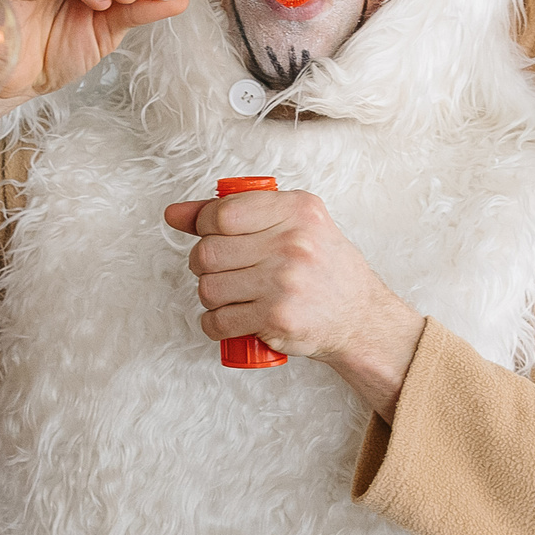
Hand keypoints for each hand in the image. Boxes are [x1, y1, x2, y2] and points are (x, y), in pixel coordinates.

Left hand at [161, 189, 425, 416]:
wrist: (359, 317)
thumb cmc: (323, 268)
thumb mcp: (293, 225)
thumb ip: (235, 212)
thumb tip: (174, 214)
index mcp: (297, 210)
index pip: (222, 212)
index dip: (203, 225)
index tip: (210, 235)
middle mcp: (292, 242)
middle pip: (208, 252)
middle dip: (203, 265)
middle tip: (222, 271)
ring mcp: (284, 282)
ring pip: (208, 288)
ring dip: (210, 296)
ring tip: (231, 295)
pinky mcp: (277, 318)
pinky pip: (219, 321)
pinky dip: (214, 324)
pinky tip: (229, 319)